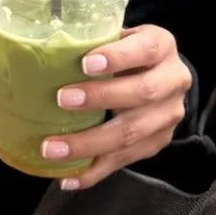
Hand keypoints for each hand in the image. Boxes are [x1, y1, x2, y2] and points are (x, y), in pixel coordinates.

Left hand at [40, 25, 191, 191]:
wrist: (159, 74)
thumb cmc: (124, 51)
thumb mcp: (117, 36)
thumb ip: (93, 41)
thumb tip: (42, 52)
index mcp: (161, 46)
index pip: (145, 49)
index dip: (118, 57)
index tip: (86, 63)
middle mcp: (173, 80)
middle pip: (143, 92)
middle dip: (101, 98)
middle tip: (62, 100)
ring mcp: (168, 116)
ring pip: (132, 133)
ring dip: (89, 144)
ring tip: (53, 149)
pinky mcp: (157, 143)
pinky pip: (125, 161)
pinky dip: (93, 171)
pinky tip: (67, 178)